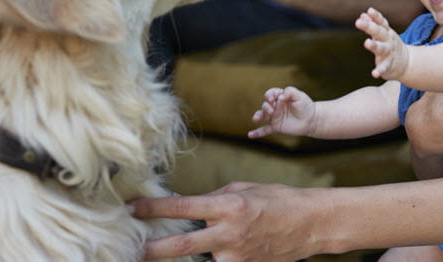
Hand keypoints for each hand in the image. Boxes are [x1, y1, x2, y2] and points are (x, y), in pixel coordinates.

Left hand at [132, 182, 317, 260]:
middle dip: (154, 249)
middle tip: (134, 250)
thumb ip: (214, 199)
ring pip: (201, 258)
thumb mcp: (243, 189)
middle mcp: (230, 232)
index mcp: (229, 205)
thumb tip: (189, 206)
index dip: (154, 208)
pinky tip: (219, 248)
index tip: (133, 208)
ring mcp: (237, 255)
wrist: (309, 224)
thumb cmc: (276, 200)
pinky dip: (215, 257)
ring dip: (195, 252)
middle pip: (182, 245)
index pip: (183, 207)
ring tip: (194, 244)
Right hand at [248, 86, 315, 137]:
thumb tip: (280, 96)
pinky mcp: (276, 127)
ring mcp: (275, 117)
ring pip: (262, 115)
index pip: (270, 94)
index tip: (275, 99)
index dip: (270, 95)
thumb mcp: (299, 96)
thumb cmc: (305, 106)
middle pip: (265, 104)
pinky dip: (257, 133)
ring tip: (256, 118)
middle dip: (266, 107)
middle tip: (272, 110)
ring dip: (259, 115)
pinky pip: (264, 130)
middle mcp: (275, 107)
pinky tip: (250, 135)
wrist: (311, 119)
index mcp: (279, 97)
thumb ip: (290, 92)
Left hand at [355, 7, 407, 79]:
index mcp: (386, 32)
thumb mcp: (383, 34)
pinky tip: (374, 74)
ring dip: (374, 45)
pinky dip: (380, 70)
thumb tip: (362, 15)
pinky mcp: (389, 65)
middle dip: (369, 27)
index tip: (369, 11)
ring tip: (367, 43)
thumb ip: (373, 24)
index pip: (381, 22)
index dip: (375, 16)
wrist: (407, 63)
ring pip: (381, 48)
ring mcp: (389, 53)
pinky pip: (384, 68)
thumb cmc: (390, 45)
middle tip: (358, 22)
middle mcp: (388, 41)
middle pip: (379, 32)